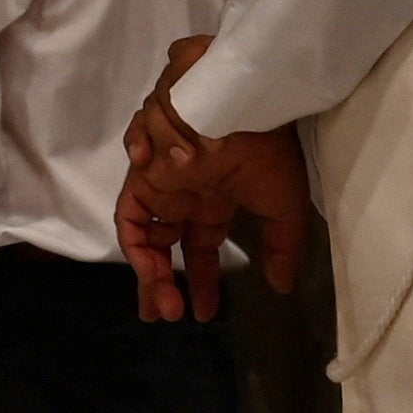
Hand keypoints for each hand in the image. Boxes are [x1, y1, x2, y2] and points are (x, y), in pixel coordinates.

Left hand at [116, 35, 309, 320]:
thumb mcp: (283, 207)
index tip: (202, 314)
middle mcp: (182, 194)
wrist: (252, 97)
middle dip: (158, 283)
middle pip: (159, 247)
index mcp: (212, 204)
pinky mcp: (143, 163)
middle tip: (164, 314)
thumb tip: (281, 287)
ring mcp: (160, 178)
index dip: (199, 284)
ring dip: (145, 263)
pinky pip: (129, 195)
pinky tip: (158, 239)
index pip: (197, 252)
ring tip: (158, 286)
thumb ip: (281, 248)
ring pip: (139, 230)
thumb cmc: (269, 148)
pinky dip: (136, 214)